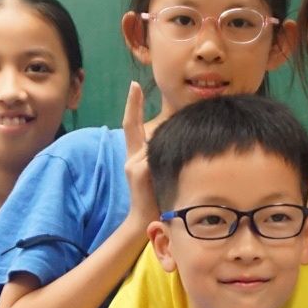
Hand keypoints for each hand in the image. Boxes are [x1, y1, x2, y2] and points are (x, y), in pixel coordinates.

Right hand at [122, 81, 159, 225]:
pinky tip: (163, 176)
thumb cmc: (158, 199)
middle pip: (137, 128)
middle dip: (134, 105)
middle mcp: (130, 157)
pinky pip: (155, 156)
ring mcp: (133, 162)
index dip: (132, 105)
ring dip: (166, 153)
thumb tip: (177, 135)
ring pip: (155, 145)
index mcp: (134, 157)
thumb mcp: (157, 173)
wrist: (145, 221)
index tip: (134, 86)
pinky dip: (164, 162)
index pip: (131, 126)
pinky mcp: (138, 169)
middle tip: (135, 85)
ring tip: (164, 171)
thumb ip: (159, 155)